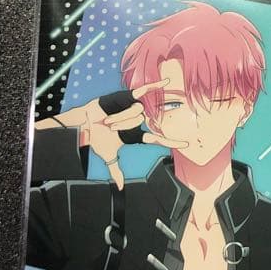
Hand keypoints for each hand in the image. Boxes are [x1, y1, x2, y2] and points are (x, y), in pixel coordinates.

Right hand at [36, 78, 187, 188]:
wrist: (84, 125)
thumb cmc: (97, 138)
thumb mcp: (108, 156)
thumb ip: (116, 170)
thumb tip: (120, 188)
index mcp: (137, 134)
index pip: (157, 138)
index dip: (172, 141)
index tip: (186, 145)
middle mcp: (139, 120)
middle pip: (140, 124)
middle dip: (123, 127)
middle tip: (110, 129)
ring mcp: (135, 108)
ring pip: (136, 112)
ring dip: (119, 117)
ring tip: (107, 119)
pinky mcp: (128, 97)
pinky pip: (143, 91)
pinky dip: (154, 85)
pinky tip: (166, 81)